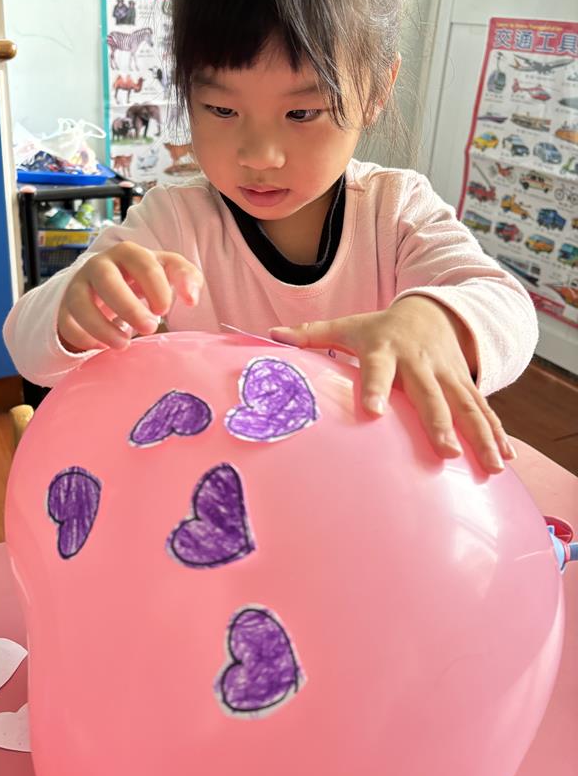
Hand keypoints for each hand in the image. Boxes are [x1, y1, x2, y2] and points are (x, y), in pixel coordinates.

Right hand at [57, 241, 202, 352]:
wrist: (109, 283)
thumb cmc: (143, 278)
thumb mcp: (168, 271)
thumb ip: (187, 277)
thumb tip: (191, 299)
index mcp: (128, 253)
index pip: (142, 263)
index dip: (155, 287)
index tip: (164, 310)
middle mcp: (99, 265)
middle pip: (106, 280)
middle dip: (128, 307)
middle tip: (149, 328)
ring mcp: (79, 285)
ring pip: (81, 303)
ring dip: (102, 327)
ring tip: (124, 345)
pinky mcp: (66, 307)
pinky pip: (68, 323)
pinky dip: (84, 338)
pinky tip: (102, 347)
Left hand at [270, 296, 515, 473]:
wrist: (432, 310)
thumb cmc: (379, 327)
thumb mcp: (347, 326)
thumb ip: (310, 335)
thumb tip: (270, 335)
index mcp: (386, 349)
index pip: (377, 370)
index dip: (375, 388)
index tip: (373, 413)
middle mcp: (420, 363)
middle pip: (431, 394)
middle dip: (439, 422)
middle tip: (444, 451)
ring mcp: (448, 374)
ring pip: (466, 405)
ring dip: (479, 435)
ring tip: (490, 466)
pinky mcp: (466, 383)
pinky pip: (484, 409)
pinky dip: (497, 433)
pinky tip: (506, 459)